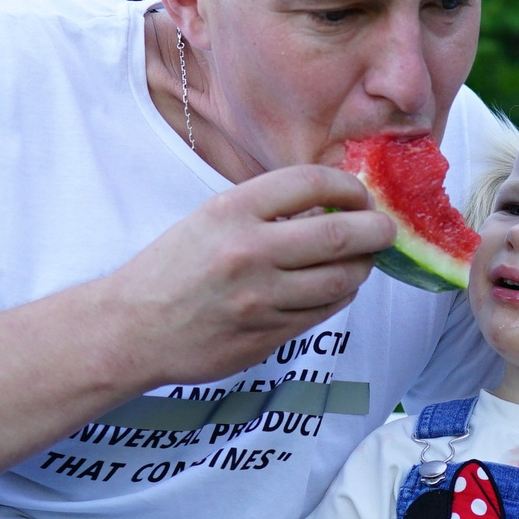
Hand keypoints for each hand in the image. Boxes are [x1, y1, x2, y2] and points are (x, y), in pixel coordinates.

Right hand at [98, 165, 395, 388]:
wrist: (132, 329)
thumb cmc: (171, 269)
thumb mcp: (209, 219)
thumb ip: (265, 210)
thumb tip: (329, 203)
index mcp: (231, 211)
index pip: (311, 182)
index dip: (348, 185)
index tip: (359, 194)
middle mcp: (249, 252)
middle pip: (341, 235)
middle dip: (376, 229)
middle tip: (386, 229)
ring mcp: (260, 299)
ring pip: (341, 280)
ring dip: (362, 267)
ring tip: (362, 260)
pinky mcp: (267, 336)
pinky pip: (323, 312)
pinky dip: (339, 297)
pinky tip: (335, 288)